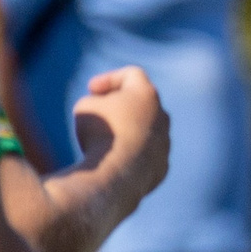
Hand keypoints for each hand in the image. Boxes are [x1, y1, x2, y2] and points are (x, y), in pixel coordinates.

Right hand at [69, 66, 169, 202]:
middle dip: (120, 104)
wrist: (117, 176)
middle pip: (142, 103)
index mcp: (147, 94)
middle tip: (100, 111)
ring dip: (127, 131)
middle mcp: (162, 117)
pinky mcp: (162, 167)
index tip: (92, 90)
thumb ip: (96, 103)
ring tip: (104, 140)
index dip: (109, 79)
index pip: (132, 75)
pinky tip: (114, 162)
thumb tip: (106, 114)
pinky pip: (145, 156)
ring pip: (145, 131)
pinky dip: (131, 155)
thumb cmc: (100, 134)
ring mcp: (165, 143)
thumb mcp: (85, 107)